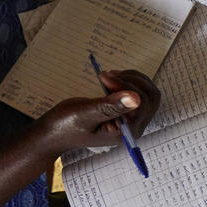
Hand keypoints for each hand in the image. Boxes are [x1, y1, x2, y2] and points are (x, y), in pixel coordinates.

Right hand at [37, 70, 160, 151]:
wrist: (55, 131)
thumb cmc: (66, 125)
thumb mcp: (85, 113)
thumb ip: (110, 106)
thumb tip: (135, 98)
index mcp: (127, 131)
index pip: (143, 102)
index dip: (127, 85)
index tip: (105, 76)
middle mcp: (134, 127)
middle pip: (151, 97)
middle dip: (131, 81)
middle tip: (107, 75)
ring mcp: (132, 119)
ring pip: (147, 93)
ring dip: (131, 79)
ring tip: (109, 76)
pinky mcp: (127, 112)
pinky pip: (139, 93)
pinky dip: (128, 81)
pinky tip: (112, 79)